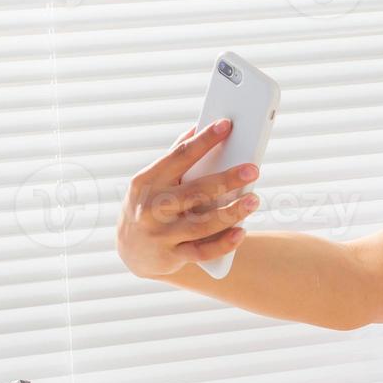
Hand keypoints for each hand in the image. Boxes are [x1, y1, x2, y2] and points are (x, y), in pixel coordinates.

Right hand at [116, 119, 260, 277]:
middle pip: (194, 191)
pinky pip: (201, 252)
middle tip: (252, 170)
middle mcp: (150, 207)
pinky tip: (241, 232)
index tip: (226, 125)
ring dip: (231, 212)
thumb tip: (198, 127)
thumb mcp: (152, 180)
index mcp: (146, 181)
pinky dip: (222, 243)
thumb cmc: (150, 204)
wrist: (129, 249)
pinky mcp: (170, 256)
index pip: (179, 156)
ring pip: (201, 224)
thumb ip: (175, 157)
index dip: (204, 140)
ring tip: (253, 200)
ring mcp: (159, 234)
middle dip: (226, 180)